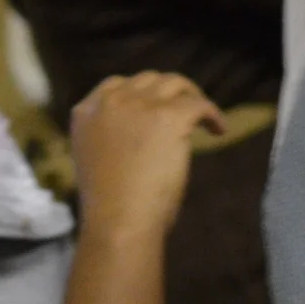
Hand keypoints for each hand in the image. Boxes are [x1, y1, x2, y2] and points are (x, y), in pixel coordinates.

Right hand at [69, 71, 224, 237]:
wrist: (118, 223)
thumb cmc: (109, 207)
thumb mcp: (97, 160)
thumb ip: (110, 137)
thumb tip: (140, 134)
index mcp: (85, 113)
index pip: (116, 86)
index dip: (140, 93)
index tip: (156, 105)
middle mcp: (110, 102)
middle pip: (147, 80)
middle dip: (167, 93)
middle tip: (184, 109)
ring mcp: (140, 106)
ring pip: (174, 84)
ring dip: (190, 96)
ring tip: (203, 116)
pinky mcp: (169, 116)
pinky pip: (199, 104)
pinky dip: (213, 114)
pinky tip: (219, 130)